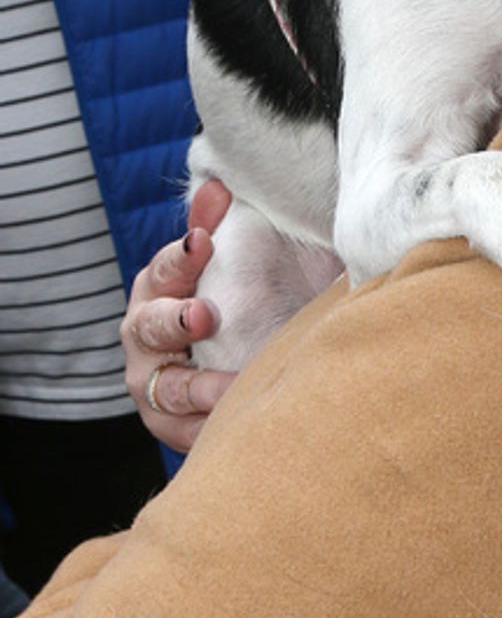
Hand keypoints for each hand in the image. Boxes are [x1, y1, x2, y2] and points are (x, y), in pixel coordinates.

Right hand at [121, 179, 236, 452]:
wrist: (238, 366)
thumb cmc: (232, 302)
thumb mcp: (232, 260)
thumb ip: (218, 224)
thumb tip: (218, 184)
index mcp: (159, 288)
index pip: (164, 269)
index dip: (181, 256)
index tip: (203, 240)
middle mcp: (146, 337)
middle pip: (151, 327)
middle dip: (175, 320)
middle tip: (204, 314)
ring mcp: (155, 387)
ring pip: (166, 390)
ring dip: (196, 387)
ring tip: (227, 387)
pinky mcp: (173, 428)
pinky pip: (187, 433)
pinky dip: (210, 430)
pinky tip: (235, 424)